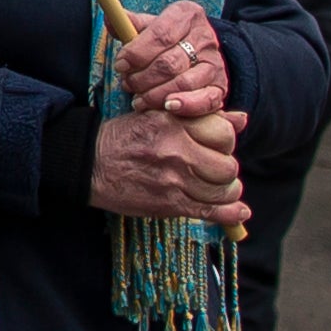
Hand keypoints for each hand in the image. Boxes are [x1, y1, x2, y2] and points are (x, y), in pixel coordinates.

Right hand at [89, 106, 247, 223]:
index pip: (225, 134)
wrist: (89, 164)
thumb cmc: (124, 138)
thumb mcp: (158, 116)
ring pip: (223, 191)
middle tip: (215, 169)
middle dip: (226, 169)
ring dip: (226, 191)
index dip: (226, 142)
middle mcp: (177, 151)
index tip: (217, 146)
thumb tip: (241, 119)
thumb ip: (201, 117)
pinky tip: (239, 212)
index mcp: (174, 124)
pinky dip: (230, 214)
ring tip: (217, 188)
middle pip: (228, 166)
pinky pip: (211, 212)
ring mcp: (174, 180)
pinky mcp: (169, 204)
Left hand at [115, 0, 226, 119]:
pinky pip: (205, 100)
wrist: (199, 50)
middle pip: (169, 62)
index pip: (160, 34)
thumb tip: (110, 19)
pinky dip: (186, 106)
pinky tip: (167, 107)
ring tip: (138, 98)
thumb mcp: (151, 25)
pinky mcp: (220, 87)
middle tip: (127, 84)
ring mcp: (215, 63)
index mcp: (187, 14)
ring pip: (183, 83)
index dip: (137, 53)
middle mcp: (205, 38)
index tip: (120, 65)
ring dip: (155, 95)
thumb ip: (130, 24)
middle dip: (142, 78)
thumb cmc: (168, 37)